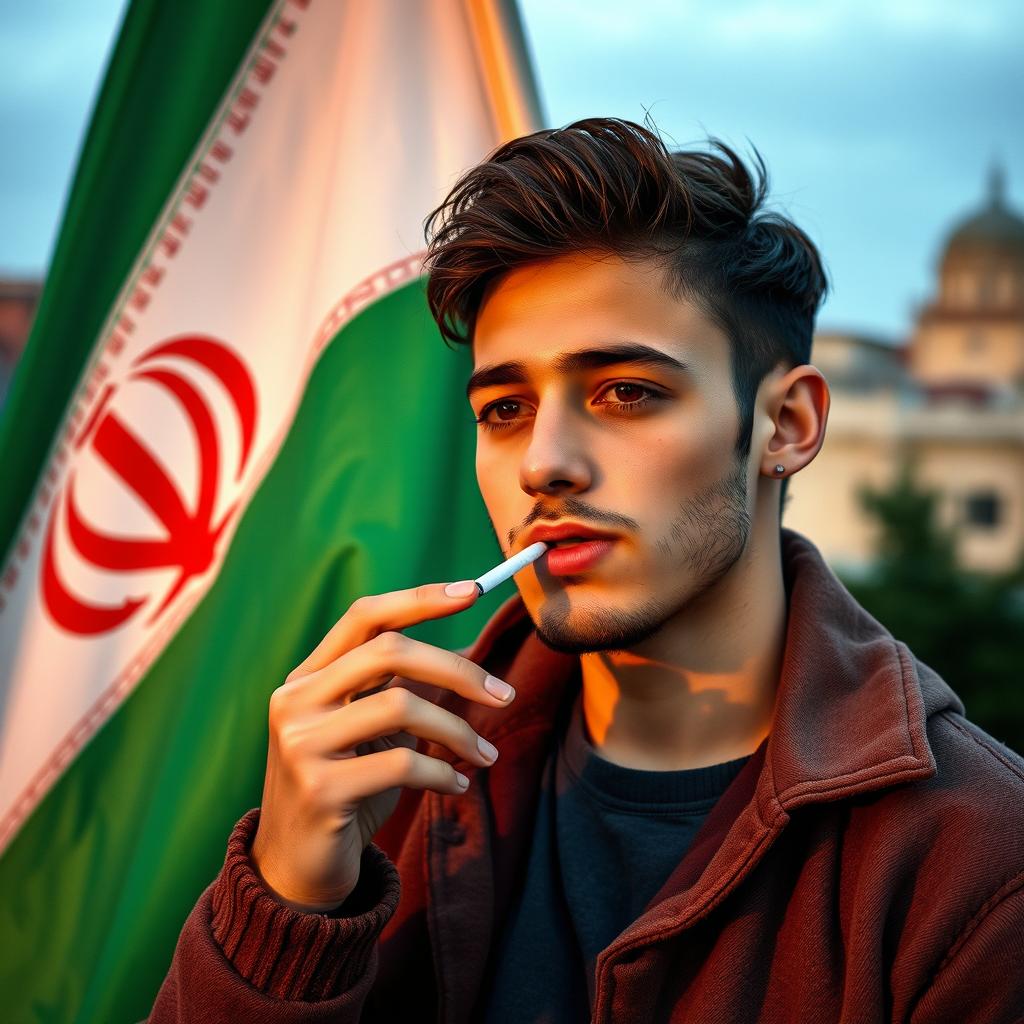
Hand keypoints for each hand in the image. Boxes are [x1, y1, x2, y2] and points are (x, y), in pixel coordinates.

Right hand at [250, 581, 515, 912]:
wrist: (297, 872)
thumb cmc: (347, 791)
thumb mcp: (364, 732)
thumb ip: (392, 690)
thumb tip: (468, 656)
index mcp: (306, 678)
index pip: (365, 615)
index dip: (421, 597)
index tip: (475, 590)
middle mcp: (296, 701)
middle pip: (390, 652)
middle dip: (457, 670)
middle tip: (504, 695)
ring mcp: (301, 743)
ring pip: (401, 706)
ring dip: (458, 730)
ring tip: (486, 755)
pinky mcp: (320, 789)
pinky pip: (403, 763)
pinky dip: (442, 773)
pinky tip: (456, 786)